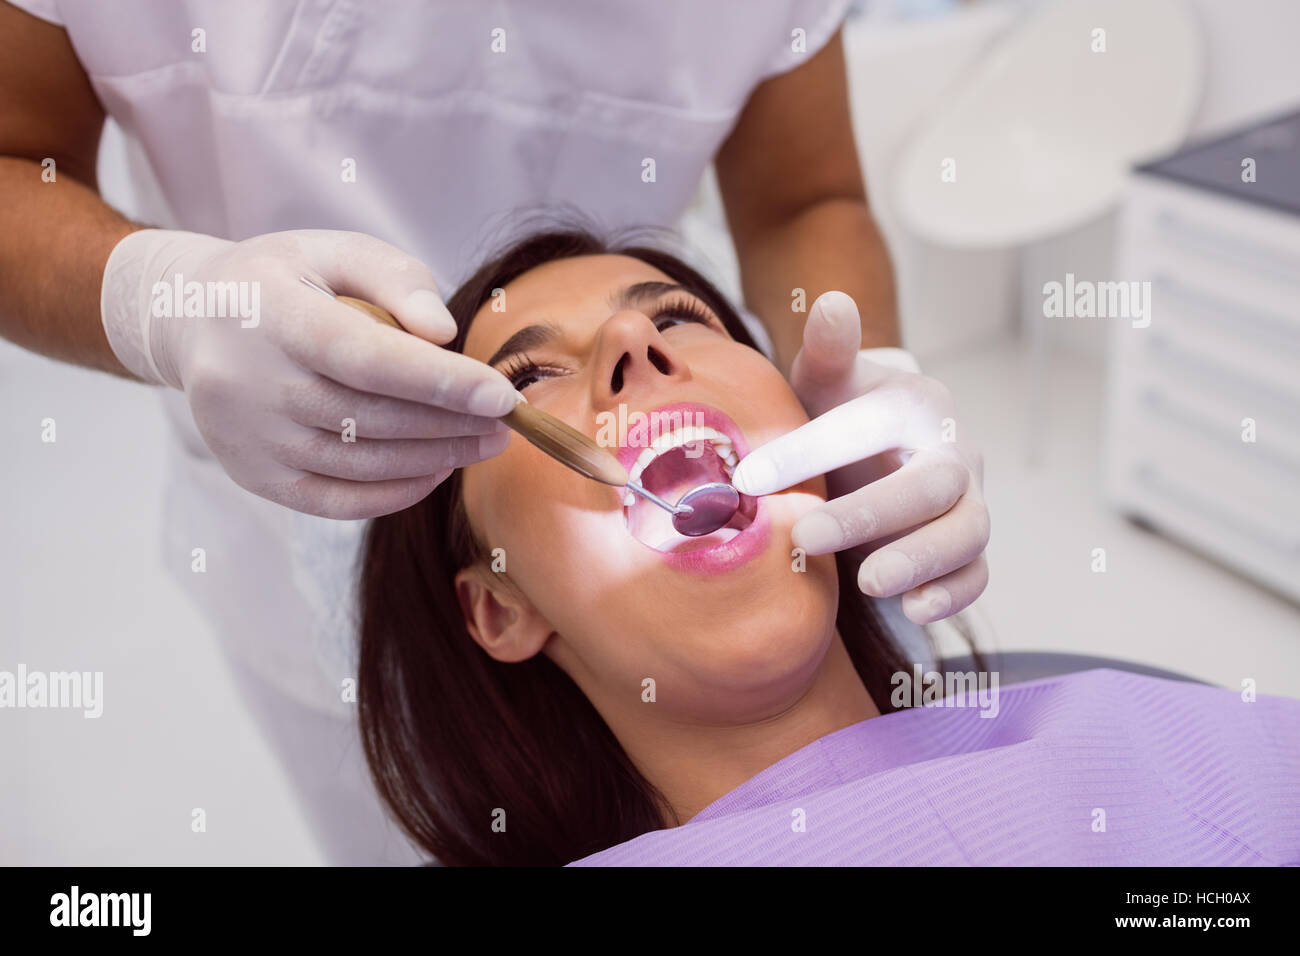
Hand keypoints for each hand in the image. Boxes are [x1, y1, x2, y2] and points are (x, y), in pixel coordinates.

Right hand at [100, 228, 518, 518]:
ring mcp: (248, 436)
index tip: (501, 395)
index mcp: (270, 313)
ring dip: (436, 458)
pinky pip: (337, 501)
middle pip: (371, 417)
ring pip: (361, 462)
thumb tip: (445, 334)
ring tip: (483, 442)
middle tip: (506, 421)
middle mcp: (249, 382)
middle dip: (452, 424)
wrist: (190, 320)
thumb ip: (396, 279)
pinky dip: (396, 492)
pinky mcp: (253, 474)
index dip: (439, 381)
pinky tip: (436, 469)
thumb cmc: (282, 280)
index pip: (365, 357)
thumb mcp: (334, 249)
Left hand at [731, 291, 988, 623]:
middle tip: (803, 533)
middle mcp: (954, 452)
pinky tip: (913, 611)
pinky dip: (952, 595)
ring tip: (867, 582)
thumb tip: (830, 301)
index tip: (749, 478)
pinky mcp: (967, 550)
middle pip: (930, 485)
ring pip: (964, 533)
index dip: (811, 449)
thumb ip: (828, 350)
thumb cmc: (842, 415)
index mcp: (917, 404)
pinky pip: (976, 575)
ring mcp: (968, 503)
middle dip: (868, 513)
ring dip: (919, 559)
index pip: (870, 424)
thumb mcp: (827, 381)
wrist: (879, 450)